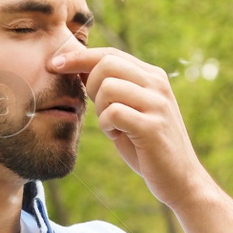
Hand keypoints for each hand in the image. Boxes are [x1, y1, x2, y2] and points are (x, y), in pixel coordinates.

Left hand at [48, 46, 215, 209]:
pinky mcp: (152, 127)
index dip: (78, 57)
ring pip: (108, 87)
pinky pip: (112, 113)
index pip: (109, 54)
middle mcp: (158, 84)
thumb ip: (112, 89)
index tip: (53, 65)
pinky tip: (117, 135)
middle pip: (106, 64)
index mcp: (153, 76)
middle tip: (98, 110)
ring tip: (113, 126)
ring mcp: (157, 104)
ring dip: (100, 110)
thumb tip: (78, 68)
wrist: (180, 179)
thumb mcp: (130, 110)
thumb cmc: (147, 146)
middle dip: (89, 86)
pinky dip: (106, 125)